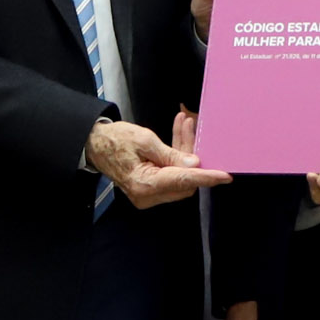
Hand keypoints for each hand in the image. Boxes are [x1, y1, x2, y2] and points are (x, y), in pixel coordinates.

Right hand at [88, 111, 227, 209]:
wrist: (93, 144)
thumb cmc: (115, 139)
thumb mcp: (145, 140)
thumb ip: (172, 154)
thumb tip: (194, 165)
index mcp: (145, 184)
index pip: (183, 181)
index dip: (206, 177)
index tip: (225, 175)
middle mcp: (147, 195)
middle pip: (184, 180)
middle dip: (192, 155)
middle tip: (191, 125)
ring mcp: (148, 195)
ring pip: (179, 177)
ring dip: (185, 153)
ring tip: (184, 123)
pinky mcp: (149, 189)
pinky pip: (171, 176)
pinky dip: (176, 158)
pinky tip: (178, 134)